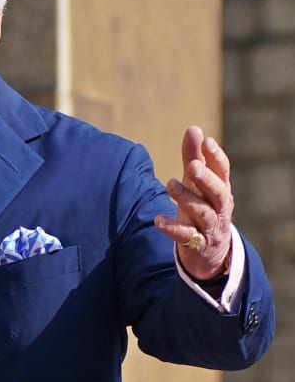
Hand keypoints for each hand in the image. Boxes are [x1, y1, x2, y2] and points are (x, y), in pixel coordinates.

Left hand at [154, 126, 232, 280]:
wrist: (210, 253)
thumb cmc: (202, 208)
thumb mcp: (197, 184)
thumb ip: (194, 158)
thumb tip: (194, 128)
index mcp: (221, 190)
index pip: (223, 172)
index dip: (216, 157)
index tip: (207, 141)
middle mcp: (220, 208)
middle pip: (218, 192)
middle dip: (206, 178)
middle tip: (192, 166)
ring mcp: (211, 227)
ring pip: (203, 212)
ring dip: (187, 198)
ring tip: (169, 184)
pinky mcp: (198, 245)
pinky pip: (186, 236)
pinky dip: (173, 228)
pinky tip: (157, 220)